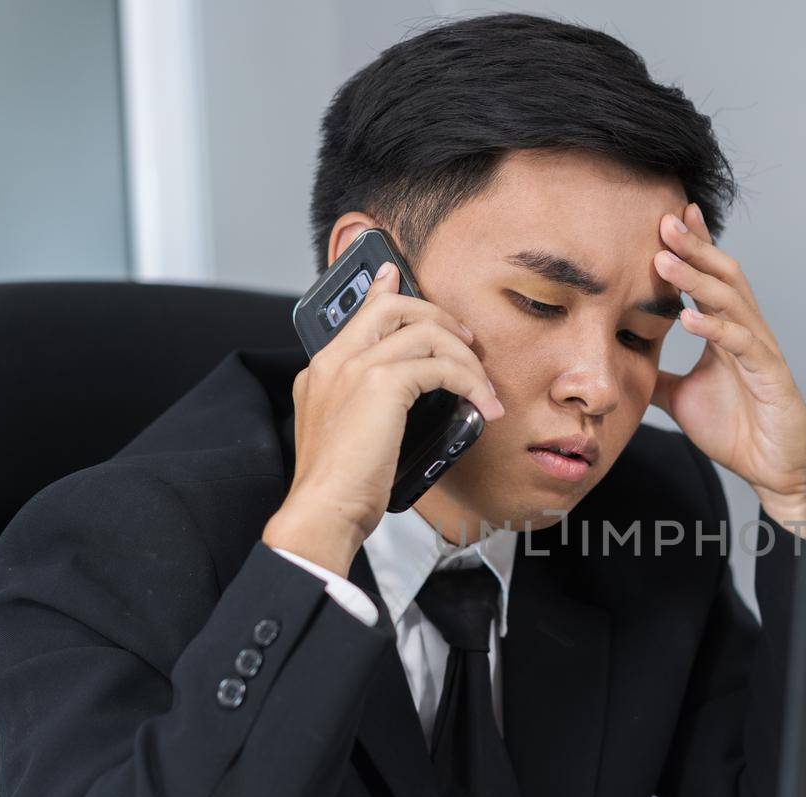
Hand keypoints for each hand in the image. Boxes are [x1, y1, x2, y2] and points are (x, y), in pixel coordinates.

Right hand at [262, 262, 504, 575]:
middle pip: (395, 308)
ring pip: (426, 333)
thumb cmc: (338, 488)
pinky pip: (441, 366)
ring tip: (485, 390)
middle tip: (467, 341)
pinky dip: (470, 383)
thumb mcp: (345, 438)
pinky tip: (482, 405)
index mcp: (321, 371)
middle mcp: (335, 360)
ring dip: (466, 360)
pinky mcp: (381, 384)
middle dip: (439, 316)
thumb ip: (363, 408)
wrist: (322, 510)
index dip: (383, 291)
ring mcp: (355, 368)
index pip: (357, 314)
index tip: (397, 277)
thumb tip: (400, 405)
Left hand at [650, 203, 805, 534]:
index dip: (694, 247)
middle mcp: (746, 332)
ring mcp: (760, 351)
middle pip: (723, 277)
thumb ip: (659, 374)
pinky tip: (689, 318)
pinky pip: (741, 344)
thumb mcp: (681, 398)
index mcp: (728, 332)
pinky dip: (714, 329)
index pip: (710, 280)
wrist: (770, 469)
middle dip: (695, 247)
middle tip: (664, 220)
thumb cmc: (735, 430)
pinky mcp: (770, 375)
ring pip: (731, 302)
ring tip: (665, 260)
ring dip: (698, 279)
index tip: (668, 216)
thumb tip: (625, 360)